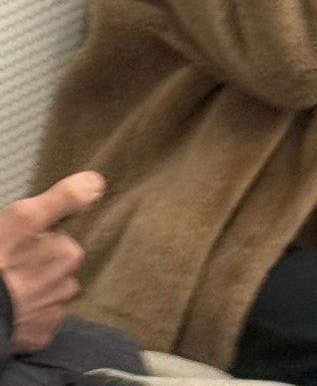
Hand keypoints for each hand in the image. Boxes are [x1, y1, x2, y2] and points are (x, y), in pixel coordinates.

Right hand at [0, 171, 104, 352]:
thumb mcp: (26, 217)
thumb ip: (65, 198)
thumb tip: (98, 182)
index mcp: (70, 254)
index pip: (64, 242)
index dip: (45, 241)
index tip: (26, 245)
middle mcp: (69, 285)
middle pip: (59, 269)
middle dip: (43, 267)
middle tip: (16, 267)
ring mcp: (54, 314)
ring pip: (51, 295)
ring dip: (37, 292)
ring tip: (13, 289)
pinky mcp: (39, 338)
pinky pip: (40, 322)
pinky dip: (29, 316)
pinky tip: (13, 309)